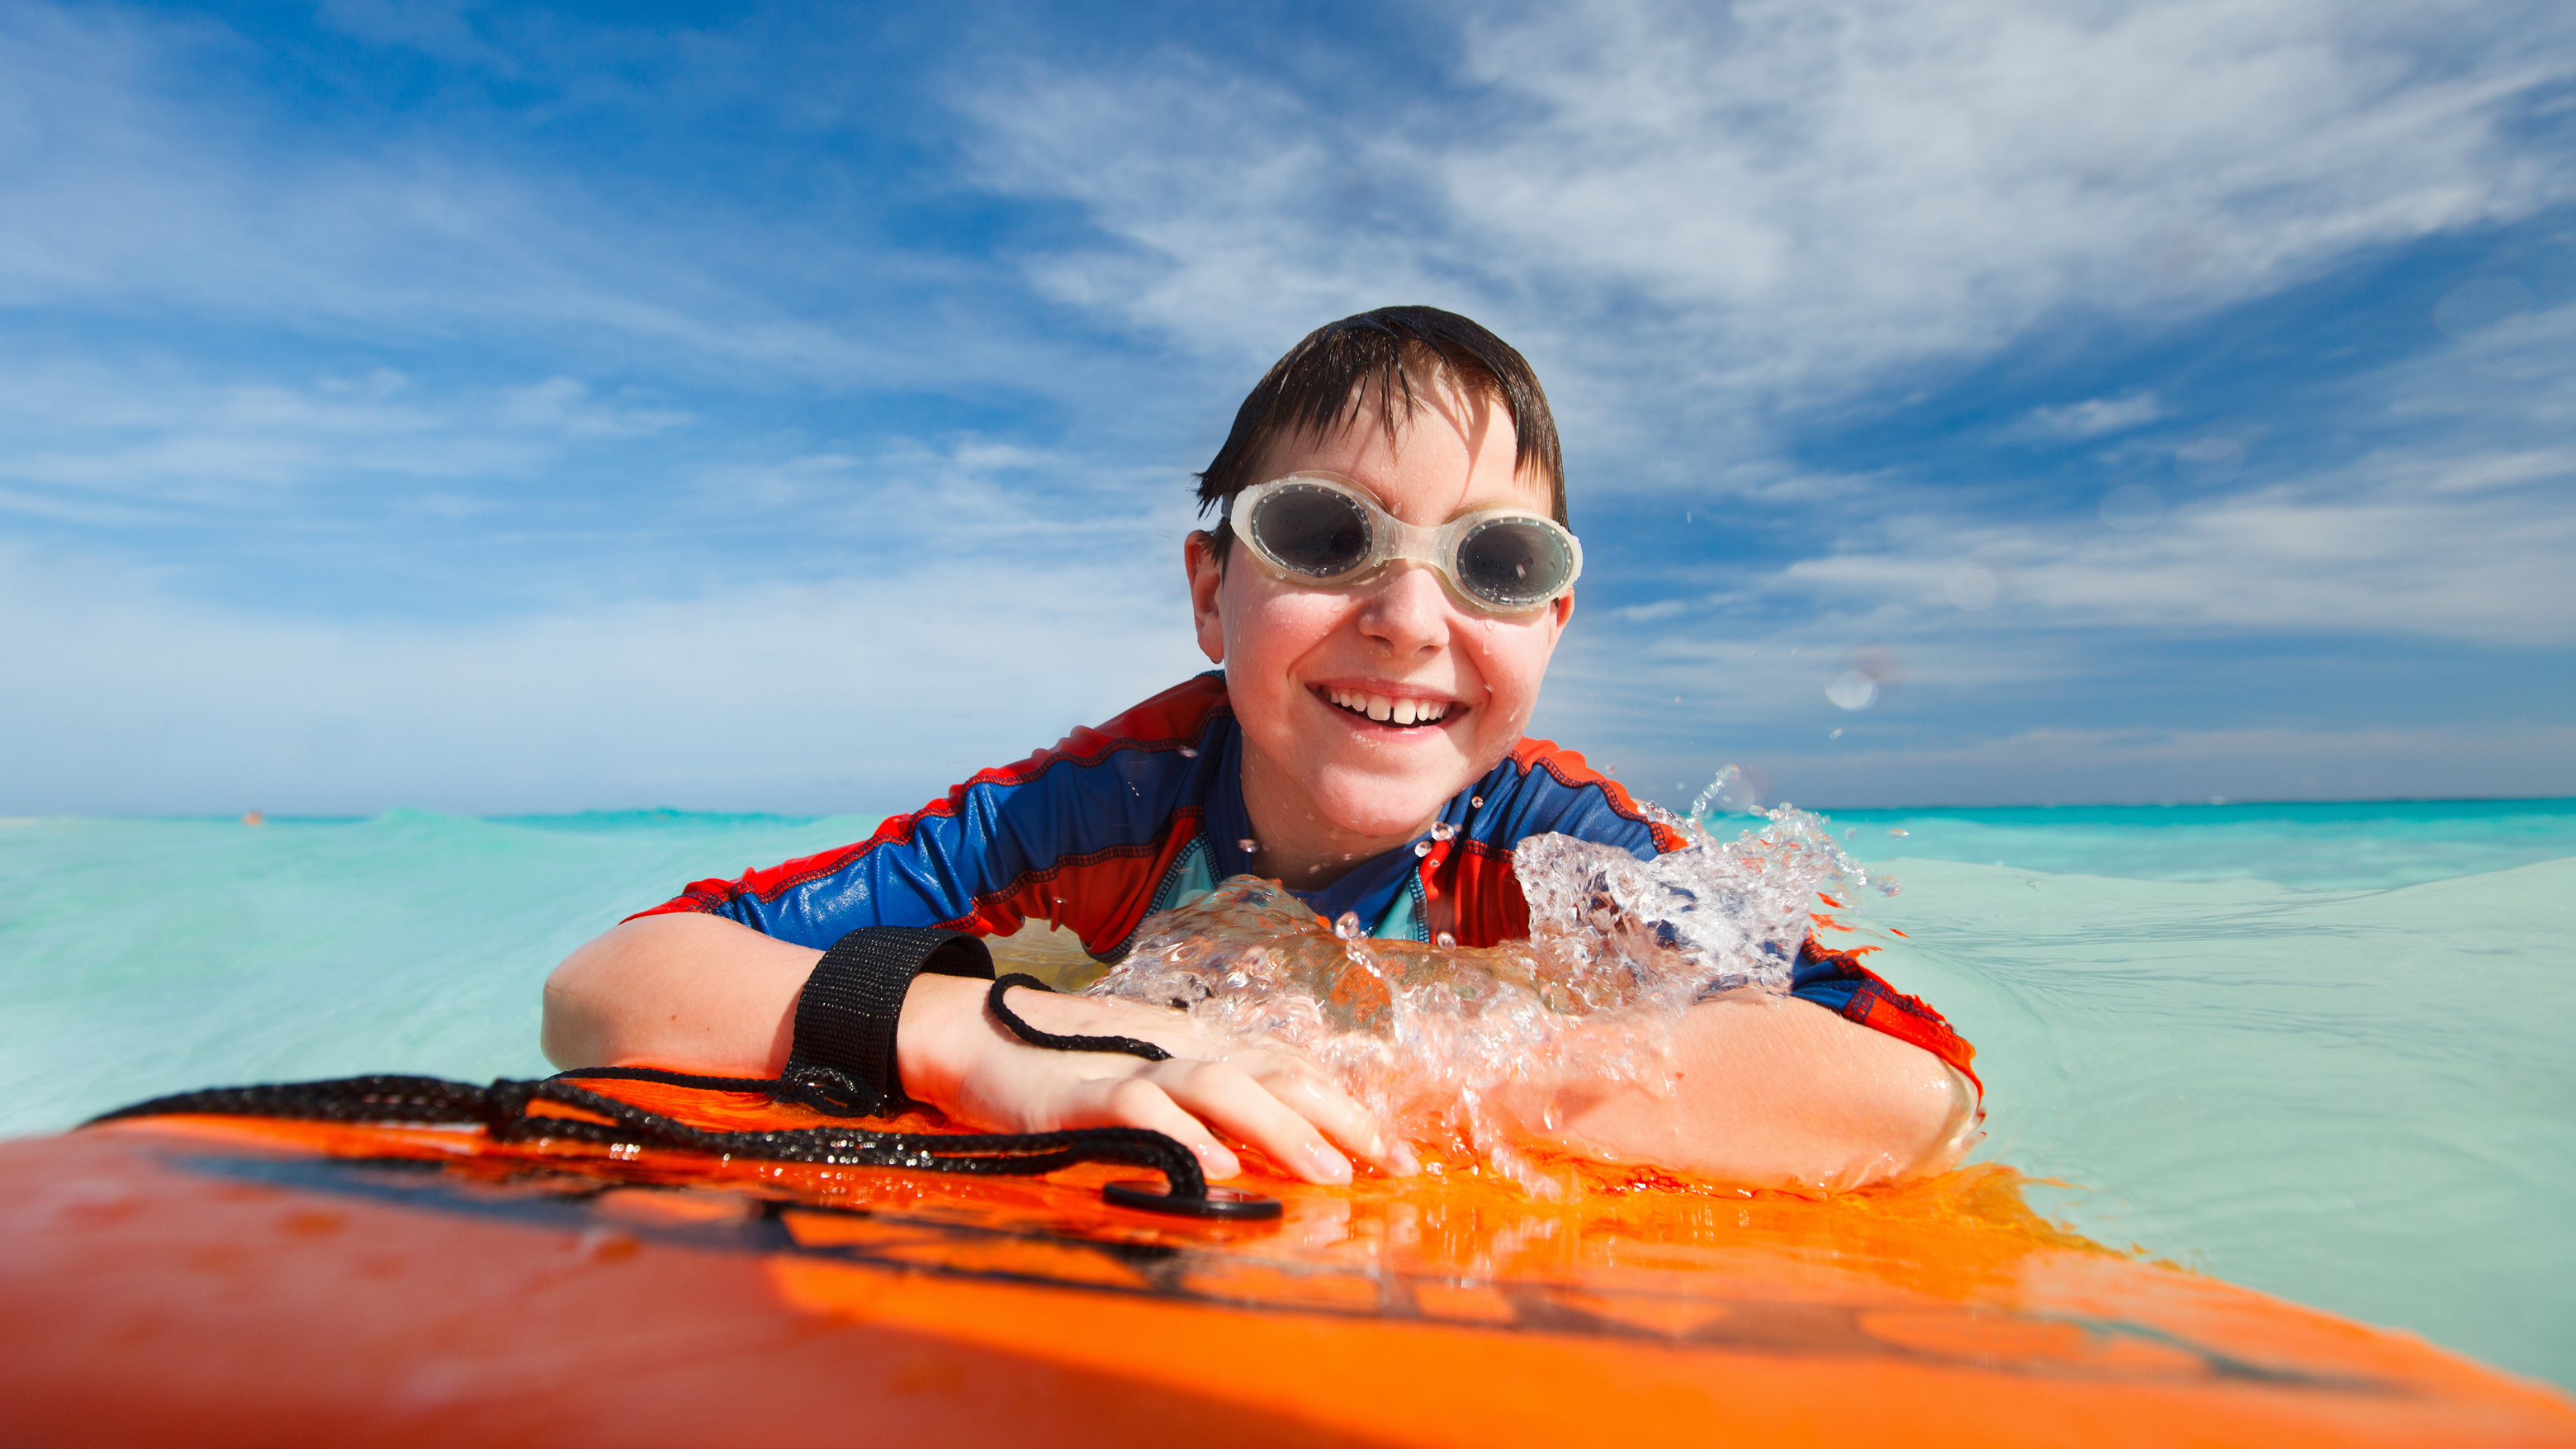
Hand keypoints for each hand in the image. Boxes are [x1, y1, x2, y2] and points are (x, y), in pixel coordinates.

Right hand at [895, 974, 1414, 1184]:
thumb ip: (1206, 1105)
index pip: (1291, 1068)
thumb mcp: (1149, 1079)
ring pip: (1222, 1085)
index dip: (1349, 1107)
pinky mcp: (1079, 1097)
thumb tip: (1274, 1149)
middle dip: (1339, 1119)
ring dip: (1281, 1128)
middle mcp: (1178, 1049)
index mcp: (1200, 1046)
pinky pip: (1141, 1111)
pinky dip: (1183, 1137)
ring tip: (1327, 1173)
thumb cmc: (1064, 1066)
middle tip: (1390, 1166)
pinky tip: (1219, 1169)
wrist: (967, 1035)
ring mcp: (1130, 1068)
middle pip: (1275, 1072)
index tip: (1399, 1155)